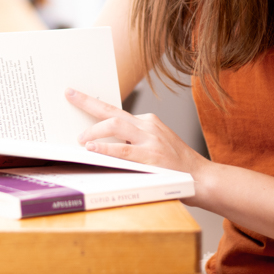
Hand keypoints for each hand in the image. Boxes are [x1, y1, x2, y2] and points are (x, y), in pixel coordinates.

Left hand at [66, 87, 208, 188]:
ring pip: (116, 126)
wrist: (203, 179)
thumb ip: (133, 140)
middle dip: (87, 103)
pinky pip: (124, 150)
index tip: (75, 94)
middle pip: (112, 111)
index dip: (93, 103)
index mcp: (148, 122)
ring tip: (81, 139)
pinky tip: (93, 148)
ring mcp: (151, 140)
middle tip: (70, 96)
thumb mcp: (156, 145)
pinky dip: (106, 148)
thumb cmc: (177, 166)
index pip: (115, 110)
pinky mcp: (152, 157)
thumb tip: (101, 142)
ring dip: (95, 130)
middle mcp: (148, 126)